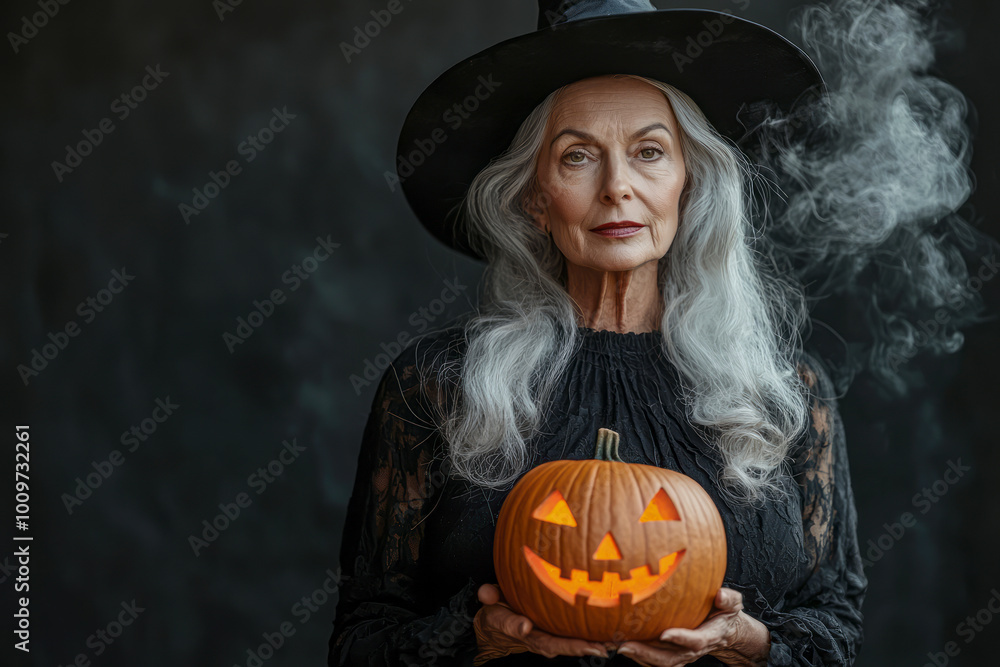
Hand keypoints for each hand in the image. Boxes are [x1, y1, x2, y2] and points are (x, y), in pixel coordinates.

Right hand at [472, 583, 608, 664]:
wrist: (494, 623)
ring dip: (592, 643)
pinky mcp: (555, 632)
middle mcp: (541, 640)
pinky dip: (591, 634)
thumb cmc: (495, 615)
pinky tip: (609, 629)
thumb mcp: (492, 612)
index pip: (548, 643)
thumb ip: (497, 608)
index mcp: (528, 636)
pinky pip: (574, 634)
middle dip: (585, 648)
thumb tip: (510, 614)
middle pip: (565, 646)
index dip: (567, 646)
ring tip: (614, 641)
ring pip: (572, 642)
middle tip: (605, 648)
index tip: (586, 646)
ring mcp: (549, 637)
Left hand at [617, 588, 769, 666]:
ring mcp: (681, 655)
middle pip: (669, 658)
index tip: (665, 634)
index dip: (680, 639)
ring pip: (659, 662)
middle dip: (647, 653)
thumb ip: (728, 599)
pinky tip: (621, 645)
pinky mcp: (672, 655)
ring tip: (618, 646)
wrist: (724, 630)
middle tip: (627, 645)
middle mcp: (692, 650)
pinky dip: (638, 656)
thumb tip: (720, 595)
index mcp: (707, 636)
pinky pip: (654, 661)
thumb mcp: (732, 603)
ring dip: (638, 656)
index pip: (694, 641)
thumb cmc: (724, 613)